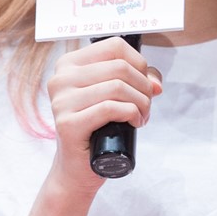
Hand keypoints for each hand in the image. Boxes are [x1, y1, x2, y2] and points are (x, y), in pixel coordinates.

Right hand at [47, 37, 161, 192]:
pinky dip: (132, 113)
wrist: (76, 169)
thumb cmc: (98, 129)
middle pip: (119, 67)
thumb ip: (136, 80)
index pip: (114, 46)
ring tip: (141, 116)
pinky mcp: (67, 123)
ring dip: (141, 103)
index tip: (144, 83)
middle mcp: (60, 78)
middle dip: (143, 87)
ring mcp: (61, 101)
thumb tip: (155, 83)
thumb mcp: (116, 96)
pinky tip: (135, 122)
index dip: (139, 63)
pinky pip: (110, 108)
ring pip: (117, 87)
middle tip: (146, 106)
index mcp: (69, 64)